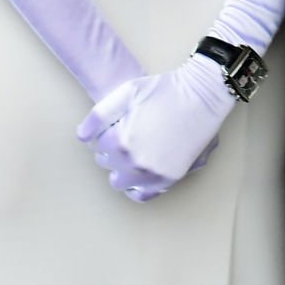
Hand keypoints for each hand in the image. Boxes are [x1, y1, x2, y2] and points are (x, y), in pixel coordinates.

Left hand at [75, 54, 233, 200]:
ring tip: (136, 148)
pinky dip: (138, 185)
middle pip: (108, 164)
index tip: (118, 122)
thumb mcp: (126, 91)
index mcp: (122, 142)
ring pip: (121, 182)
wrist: (202, 95)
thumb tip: (82, 137)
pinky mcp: (170, 178)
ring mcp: (154, 174)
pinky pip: (143, 194)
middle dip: (113, 149)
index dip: (106, 131)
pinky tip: (142, 168)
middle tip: (129, 132)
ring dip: (123, 167)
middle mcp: (136, 163)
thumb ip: (98, 115)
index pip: (98, 146)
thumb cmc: (165, 90)